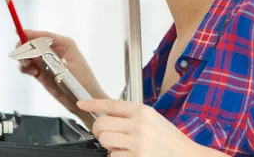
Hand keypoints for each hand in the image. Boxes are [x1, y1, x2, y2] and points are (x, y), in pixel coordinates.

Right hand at [15, 29, 107, 125]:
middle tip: (23, 57)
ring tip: (29, 67)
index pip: (45, 36)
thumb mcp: (65, 67)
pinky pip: (28, 66)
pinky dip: (25, 68)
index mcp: (64, 44)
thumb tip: (34, 46)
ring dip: (24, 59)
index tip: (19, 33)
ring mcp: (46, 61)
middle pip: (33, 43)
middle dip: (25, 48)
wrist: (83, 101)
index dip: (31, 34)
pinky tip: (31, 72)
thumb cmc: (81, 82)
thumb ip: (49, 58)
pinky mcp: (41, 71)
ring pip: (28, 54)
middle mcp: (54, 50)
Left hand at [77, 99, 200, 156]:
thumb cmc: (172, 142)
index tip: (81, 104)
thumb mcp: (154, 121)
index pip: (111, 104)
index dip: (92, 103)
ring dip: (109, 147)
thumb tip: (109, 116)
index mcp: (143, 111)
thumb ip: (133, 116)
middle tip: (108, 136)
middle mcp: (140, 125)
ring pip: (104, 141)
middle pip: (101, 123)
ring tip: (122, 148)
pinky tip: (129, 156)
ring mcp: (138, 143)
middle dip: (100, 131)